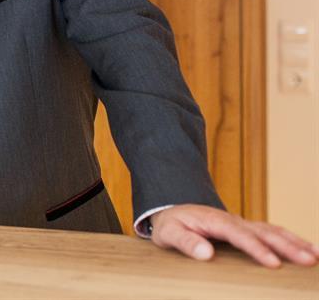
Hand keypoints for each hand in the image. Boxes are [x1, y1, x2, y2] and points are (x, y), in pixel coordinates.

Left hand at [150, 205, 318, 267]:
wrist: (172, 210)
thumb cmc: (171, 225)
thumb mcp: (169, 233)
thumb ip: (185, 242)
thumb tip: (205, 253)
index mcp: (215, 221)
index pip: (240, 236)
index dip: (257, 249)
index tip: (273, 263)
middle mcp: (233, 220)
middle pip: (264, 232)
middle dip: (288, 246)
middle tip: (309, 260)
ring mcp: (242, 223)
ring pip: (273, 231)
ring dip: (295, 242)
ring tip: (317, 255)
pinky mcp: (247, 228)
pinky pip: (272, 232)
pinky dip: (291, 239)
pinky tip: (308, 248)